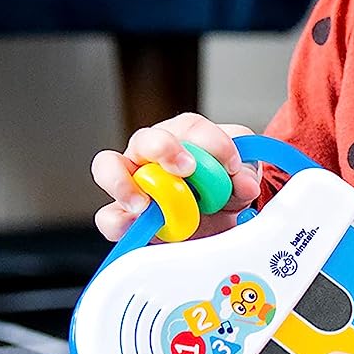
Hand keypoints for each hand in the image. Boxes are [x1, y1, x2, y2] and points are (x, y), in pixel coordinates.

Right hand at [90, 112, 260, 241]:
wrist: (215, 221)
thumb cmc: (222, 187)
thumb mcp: (242, 177)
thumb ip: (245, 175)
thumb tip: (244, 183)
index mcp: (185, 136)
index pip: (192, 127)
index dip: (213, 143)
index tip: (231, 165)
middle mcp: (152, 153)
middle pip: (146, 139)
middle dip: (164, 149)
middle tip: (186, 169)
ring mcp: (132, 180)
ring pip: (109, 166)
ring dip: (124, 183)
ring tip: (144, 203)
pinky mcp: (124, 214)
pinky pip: (109, 215)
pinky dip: (119, 221)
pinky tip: (137, 226)